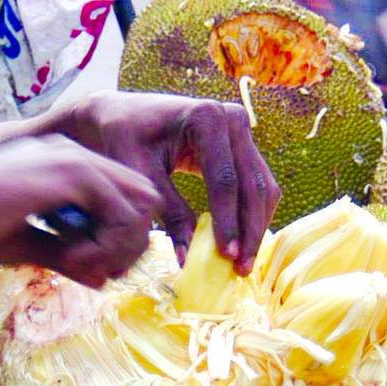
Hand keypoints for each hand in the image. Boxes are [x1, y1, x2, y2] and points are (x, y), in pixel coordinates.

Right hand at [0, 137, 162, 288]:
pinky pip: (120, 211)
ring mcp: (74, 160)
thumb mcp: (22, 247)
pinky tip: (71, 257)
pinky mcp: (69, 171)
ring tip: (79, 266)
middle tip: (99, 272)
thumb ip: (63, 257)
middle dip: (130, 243)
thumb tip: (101, 280)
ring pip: (139, 204)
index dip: (120, 242)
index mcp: (62, 171)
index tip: (93, 270)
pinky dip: (107, 244)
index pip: (122, 203)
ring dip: (120, 246)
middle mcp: (74, 158)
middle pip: (142, 199)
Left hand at [52, 91, 279, 273]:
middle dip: (249, 231)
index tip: (227, 256)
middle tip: (241, 269)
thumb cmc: (124, 140)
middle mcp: (232, 118)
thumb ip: (167, 211)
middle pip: (252, 185)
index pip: (225, 180)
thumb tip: (187, 256)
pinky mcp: (243, 144)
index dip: (227, 222)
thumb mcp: (140, 174)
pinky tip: (242, 242)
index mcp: (207, 117)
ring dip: (256, 226)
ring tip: (243, 263)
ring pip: (262, 187)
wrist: (125, 116)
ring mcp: (242, 129)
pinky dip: (252, 215)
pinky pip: (257, 184)